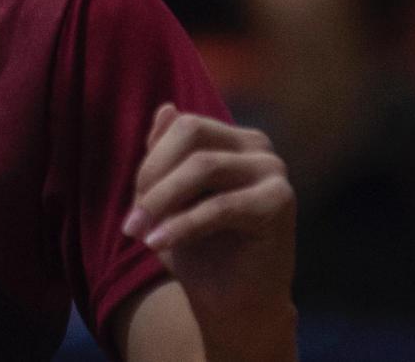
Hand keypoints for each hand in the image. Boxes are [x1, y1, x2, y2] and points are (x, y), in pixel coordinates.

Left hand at [124, 106, 296, 354]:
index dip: (151, 161)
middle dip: (153, 175)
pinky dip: (182, 225)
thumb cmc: (200, 251)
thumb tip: (165, 108)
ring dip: (161, 201)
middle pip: (192, 133)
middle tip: (133, 221)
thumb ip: (166, 155)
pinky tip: (156, 244)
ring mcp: (274, 171)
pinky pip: (220, 206)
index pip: (183, 126)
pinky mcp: (281, 203)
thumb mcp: (170, 199)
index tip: (134, 205)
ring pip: (203, 166)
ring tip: (139, 233)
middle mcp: (259, 147)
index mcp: (234, 140)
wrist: (233, 307)